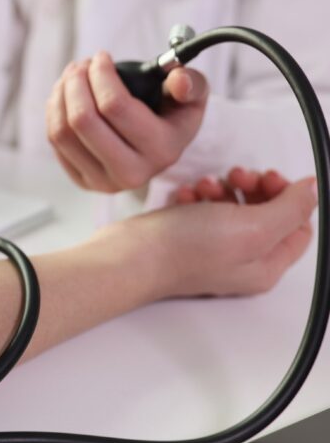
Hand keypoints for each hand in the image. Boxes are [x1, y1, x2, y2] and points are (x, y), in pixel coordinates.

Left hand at [47, 51, 207, 193]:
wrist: (159, 149)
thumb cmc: (173, 114)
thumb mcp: (192, 96)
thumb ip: (191, 83)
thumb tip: (179, 80)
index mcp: (161, 150)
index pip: (114, 106)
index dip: (100, 74)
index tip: (101, 57)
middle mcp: (132, 173)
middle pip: (83, 120)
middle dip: (75, 82)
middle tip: (81, 64)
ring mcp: (104, 181)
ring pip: (62, 132)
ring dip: (60, 95)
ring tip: (71, 76)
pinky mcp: (83, 181)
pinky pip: (55, 142)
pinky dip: (54, 112)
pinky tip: (65, 96)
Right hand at [110, 176, 316, 298]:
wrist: (131, 257)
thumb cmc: (185, 251)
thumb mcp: (253, 227)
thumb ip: (290, 208)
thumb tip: (312, 190)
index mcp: (265, 266)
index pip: (299, 227)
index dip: (289, 197)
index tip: (269, 178)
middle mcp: (242, 261)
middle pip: (265, 215)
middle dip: (254, 188)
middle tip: (238, 176)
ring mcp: (212, 250)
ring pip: (233, 209)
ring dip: (223, 189)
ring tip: (206, 186)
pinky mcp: (186, 238)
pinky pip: (203, 210)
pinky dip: (198, 197)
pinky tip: (187, 195)